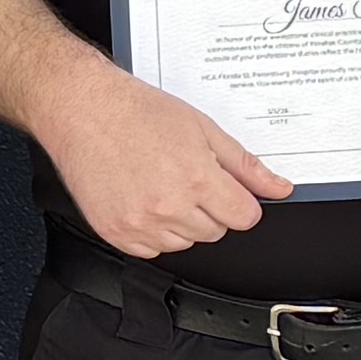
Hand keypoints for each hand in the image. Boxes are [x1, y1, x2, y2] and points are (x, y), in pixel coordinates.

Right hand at [33, 58, 293, 258]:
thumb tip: (278, 187)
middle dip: (210, 207)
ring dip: (181, 221)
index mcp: (197, 179)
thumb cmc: (136, 111)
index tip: (226, 189)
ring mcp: (140, 224)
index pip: (244, 217)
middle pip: (215, 231)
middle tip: (185, 175)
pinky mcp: (116, 233)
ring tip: (159, 183)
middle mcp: (169, 206)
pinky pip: (151, 250)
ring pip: (184, 243)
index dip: (239, 201)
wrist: (82, 109)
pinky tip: (142, 197)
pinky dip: (152, 231)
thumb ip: (245, 165)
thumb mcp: (202, 128)